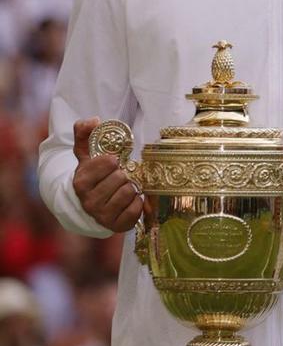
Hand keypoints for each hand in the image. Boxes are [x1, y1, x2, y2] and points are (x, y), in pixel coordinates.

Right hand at [72, 117, 143, 231]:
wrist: (91, 206)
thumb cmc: (92, 176)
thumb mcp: (86, 155)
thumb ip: (85, 134)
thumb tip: (93, 120)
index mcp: (81, 182)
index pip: (109, 162)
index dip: (113, 160)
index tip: (111, 163)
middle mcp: (89, 201)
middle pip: (121, 177)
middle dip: (123, 174)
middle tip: (119, 177)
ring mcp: (102, 216)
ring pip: (129, 192)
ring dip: (131, 187)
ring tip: (123, 188)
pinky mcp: (117, 225)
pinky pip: (137, 208)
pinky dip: (137, 202)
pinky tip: (129, 201)